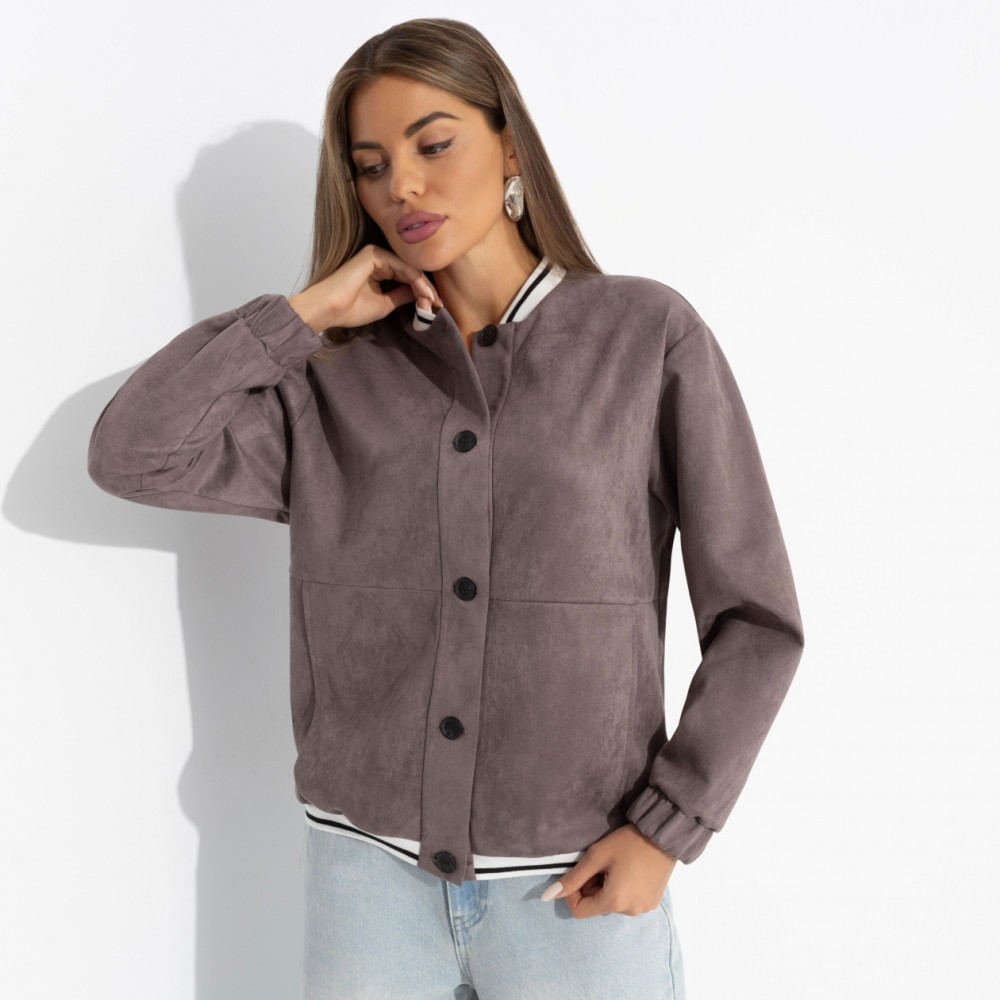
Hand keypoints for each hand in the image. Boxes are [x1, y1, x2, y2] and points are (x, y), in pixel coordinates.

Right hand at [287, 244, 441, 332]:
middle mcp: (378, 258)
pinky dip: (416, 282)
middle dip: (427, 290)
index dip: (423, 292)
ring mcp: (376, 254)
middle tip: (439, 306)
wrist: (329, 309)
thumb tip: (421, 295)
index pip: (407, 277)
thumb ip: (402, 296)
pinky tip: (425, 295)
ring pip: (410, 269)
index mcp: (378, 268)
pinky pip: (403, 268)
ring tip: (433, 304)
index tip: (435, 308)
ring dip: (424, 287)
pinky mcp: (375, 255)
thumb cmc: (350, 309)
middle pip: (411, 271)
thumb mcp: (385, 304)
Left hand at [540, 823, 675, 918]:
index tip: (580, 872)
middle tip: (600, 864)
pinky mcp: (652, 903)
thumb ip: (572, 878)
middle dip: (592, 887)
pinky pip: (628, 901)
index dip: (573, 892)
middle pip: (596, 906)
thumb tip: (547, 896)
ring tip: (616, 865)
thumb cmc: (628, 842)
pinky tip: (629, 870)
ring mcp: (643, 909)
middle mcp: (629, 912)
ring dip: (607, 887)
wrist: (663, 835)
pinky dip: (622, 889)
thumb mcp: (596, 856)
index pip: (579, 911)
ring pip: (611, 903)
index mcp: (614, 902)